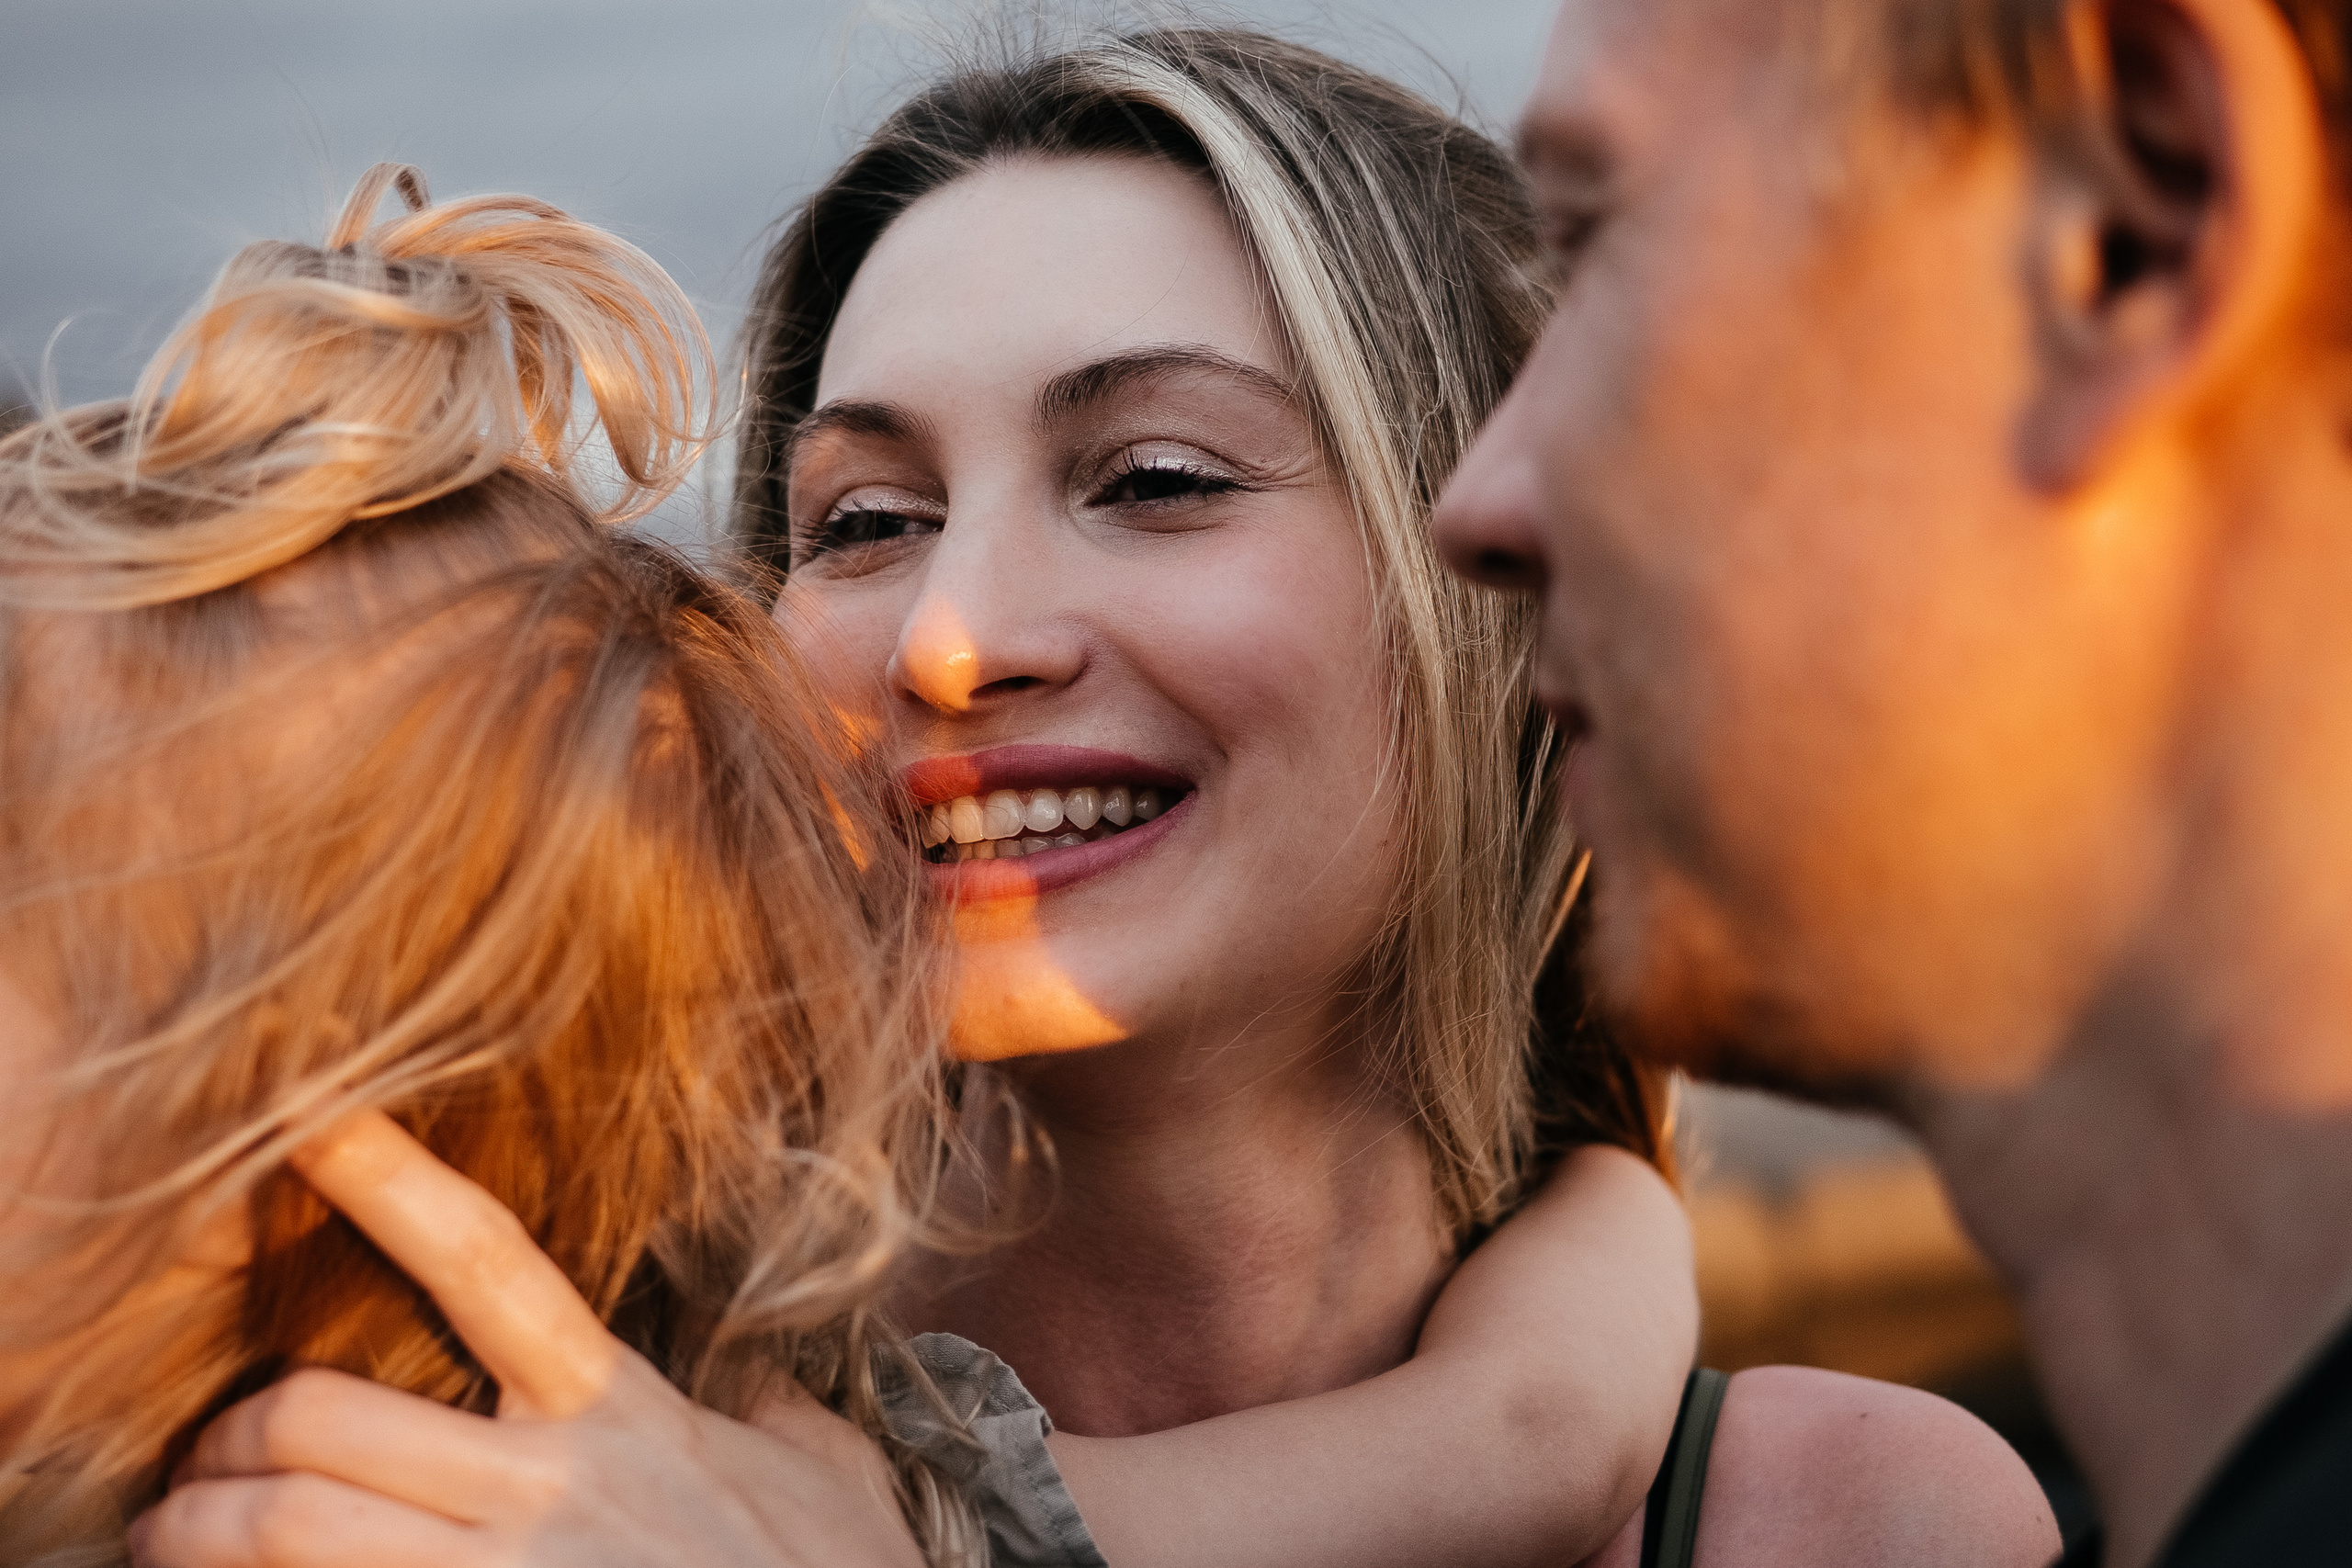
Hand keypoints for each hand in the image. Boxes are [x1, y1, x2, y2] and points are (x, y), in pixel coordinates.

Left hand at [129, 1111, 926, 1567]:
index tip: (312, 1120)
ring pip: (294, 1532)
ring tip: (174, 1538)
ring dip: (201, 1533)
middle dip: (229, 1441)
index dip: (392, 1183)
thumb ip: (772, 1415)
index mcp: (623, 1416)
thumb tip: (757, 1390)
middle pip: (323, 1421)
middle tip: (201, 1463)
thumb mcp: (824, 1472)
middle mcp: (552, 1490)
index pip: (490, 1266)